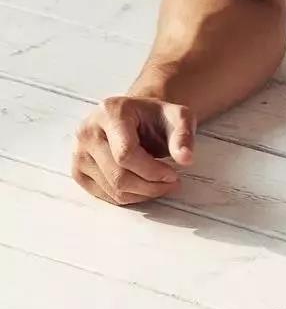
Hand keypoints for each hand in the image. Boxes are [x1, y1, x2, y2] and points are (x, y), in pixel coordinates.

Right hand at [72, 95, 195, 205]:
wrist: (135, 117)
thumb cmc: (155, 117)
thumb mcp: (177, 116)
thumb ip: (183, 135)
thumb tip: (185, 158)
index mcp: (110, 112)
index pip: (126, 153)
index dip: (152, 171)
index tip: (173, 175)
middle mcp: (87, 131)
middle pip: (118, 175)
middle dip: (150, 186)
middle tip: (171, 184)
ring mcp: (78, 153)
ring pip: (111, 189)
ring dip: (142, 194)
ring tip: (161, 185)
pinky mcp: (77, 171)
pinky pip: (104, 195)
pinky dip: (128, 197)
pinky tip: (144, 187)